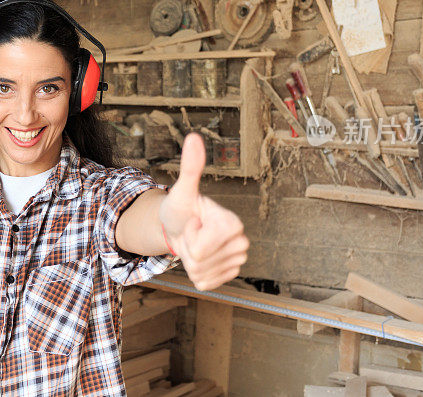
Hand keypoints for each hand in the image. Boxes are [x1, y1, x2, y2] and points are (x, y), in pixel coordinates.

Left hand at [159, 133, 249, 290]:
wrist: (181, 226)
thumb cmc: (182, 207)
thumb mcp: (182, 190)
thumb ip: (190, 167)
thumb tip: (193, 138)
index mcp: (234, 224)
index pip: (199, 249)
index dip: (189, 236)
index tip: (194, 221)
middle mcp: (242, 243)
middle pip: (200, 263)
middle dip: (188, 250)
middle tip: (192, 232)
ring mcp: (237, 261)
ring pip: (201, 274)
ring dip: (190, 261)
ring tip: (194, 242)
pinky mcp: (229, 275)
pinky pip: (204, 283)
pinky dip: (195, 273)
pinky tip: (199, 255)